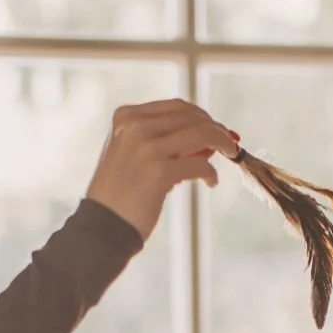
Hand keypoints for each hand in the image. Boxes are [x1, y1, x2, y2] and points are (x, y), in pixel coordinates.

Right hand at [86, 100, 239, 239]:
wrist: (102, 226)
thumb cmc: (122, 194)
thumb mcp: (137, 157)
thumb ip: (168, 143)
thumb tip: (212, 137)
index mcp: (127, 116)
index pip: (176, 107)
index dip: (203, 117)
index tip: (218, 130)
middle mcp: (135, 126)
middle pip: (192, 118)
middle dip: (216, 129)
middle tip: (230, 144)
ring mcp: (146, 147)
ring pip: (201, 134)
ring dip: (222, 144)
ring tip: (230, 156)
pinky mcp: (159, 171)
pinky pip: (200, 164)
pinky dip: (210, 172)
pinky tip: (210, 182)